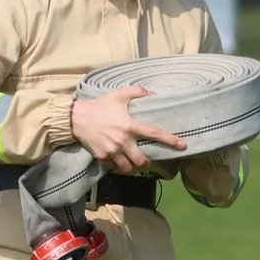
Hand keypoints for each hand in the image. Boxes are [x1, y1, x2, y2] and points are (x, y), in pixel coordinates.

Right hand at [70, 86, 185, 173]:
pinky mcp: (102, 157)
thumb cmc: (100, 105)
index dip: (170, 140)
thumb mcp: (118, 94)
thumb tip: (152, 93)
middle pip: (141, 159)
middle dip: (146, 162)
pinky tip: (119, 163)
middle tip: (146, 160)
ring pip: (129, 168)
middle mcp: (123, 141)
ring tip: (133, 164)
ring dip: (133, 167)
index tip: (183, 145)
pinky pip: (115, 168)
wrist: (77, 118)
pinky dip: (119, 167)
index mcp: (130, 126)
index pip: (155, 133)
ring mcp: (112, 151)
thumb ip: (137, 92)